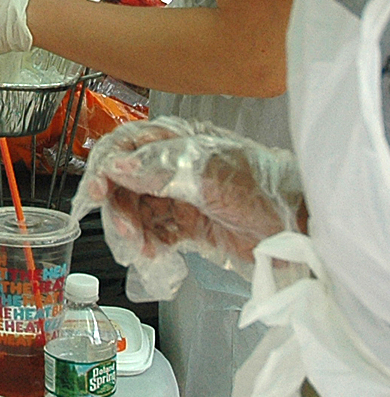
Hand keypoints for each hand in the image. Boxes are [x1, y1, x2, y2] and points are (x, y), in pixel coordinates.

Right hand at [74, 117, 305, 296]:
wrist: (302, 228)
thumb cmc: (264, 189)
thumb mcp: (207, 175)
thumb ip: (158, 170)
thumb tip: (115, 165)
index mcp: (177, 141)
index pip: (124, 147)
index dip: (104, 168)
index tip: (95, 193)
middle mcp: (173, 166)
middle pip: (125, 182)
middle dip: (119, 207)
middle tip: (123, 230)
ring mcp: (180, 196)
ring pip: (136, 210)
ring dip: (132, 230)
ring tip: (140, 248)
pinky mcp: (189, 225)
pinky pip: (154, 232)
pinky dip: (148, 244)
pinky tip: (152, 255)